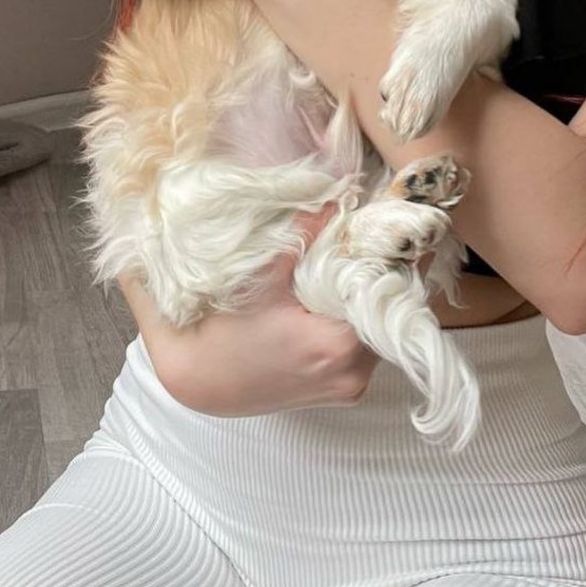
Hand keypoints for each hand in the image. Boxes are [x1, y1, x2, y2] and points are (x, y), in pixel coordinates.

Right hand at [127, 202, 384, 415]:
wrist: (197, 381)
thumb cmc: (225, 331)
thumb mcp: (263, 276)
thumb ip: (305, 233)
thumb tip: (337, 194)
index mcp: (340, 347)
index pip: (387, 292)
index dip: (386, 258)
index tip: (381, 230)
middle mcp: (355, 375)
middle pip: (388, 313)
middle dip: (377, 277)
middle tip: (366, 243)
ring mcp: (350, 388)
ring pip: (379, 331)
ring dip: (367, 301)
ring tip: (350, 269)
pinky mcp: (342, 392)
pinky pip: (366, 349)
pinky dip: (357, 323)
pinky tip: (338, 301)